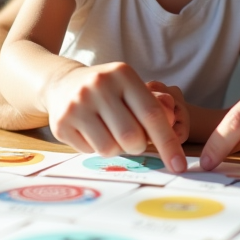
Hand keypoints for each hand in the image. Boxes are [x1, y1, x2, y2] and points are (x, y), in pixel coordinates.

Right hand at [43, 62, 187, 171]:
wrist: (63, 83)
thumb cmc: (108, 92)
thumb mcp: (130, 89)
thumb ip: (154, 108)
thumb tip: (174, 131)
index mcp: (122, 74)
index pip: (152, 114)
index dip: (168, 143)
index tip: (179, 165)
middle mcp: (98, 85)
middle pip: (131, 137)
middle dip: (137, 146)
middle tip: (132, 139)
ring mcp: (77, 104)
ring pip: (110, 149)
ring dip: (116, 148)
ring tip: (109, 132)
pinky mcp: (60, 123)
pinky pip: (89, 151)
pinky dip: (95, 148)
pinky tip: (91, 131)